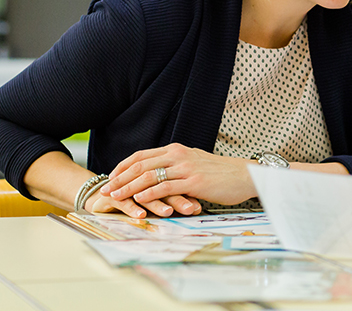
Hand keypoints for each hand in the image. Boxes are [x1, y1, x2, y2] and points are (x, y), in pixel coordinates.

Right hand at [84, 189, 198, 218]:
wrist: (102, 196)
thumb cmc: (134, 197)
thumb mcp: (156, 196)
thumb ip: (174, 197)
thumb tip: (198, 208)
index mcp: (156, 173)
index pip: (176, 182)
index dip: (189, 193)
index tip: (200, 206)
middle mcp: (142, 178)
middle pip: (162, 185)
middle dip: (178, 198)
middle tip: (191, 209)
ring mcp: (126, 186)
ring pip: (144, 193)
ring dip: (157, 203)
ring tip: (169, 212)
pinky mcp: (111, 196)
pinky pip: (123, 202)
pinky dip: (133, 208)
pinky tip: (141, 215)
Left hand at [101, 143, 254, 209]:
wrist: (246, 175)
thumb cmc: (222, 173)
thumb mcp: (195, 163)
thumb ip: (176, 166)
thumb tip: (160, 174)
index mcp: (177, 150)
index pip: (141, 155)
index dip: (122, 167)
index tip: (110, 177)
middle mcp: (178, 156)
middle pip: (140, 165)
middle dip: (119, 178)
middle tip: (104, 190)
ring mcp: (186, 168)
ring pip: (149, 176)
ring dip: (128, 187)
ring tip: (114, 197)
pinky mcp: (194, 182)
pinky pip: (165, 187)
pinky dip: (149, 194)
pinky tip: (138, 201)